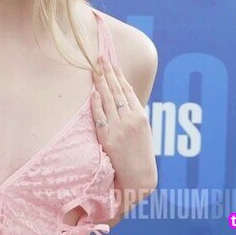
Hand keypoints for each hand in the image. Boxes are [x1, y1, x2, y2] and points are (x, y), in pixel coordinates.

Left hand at [90, 54, 156, 211]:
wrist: (139, 178)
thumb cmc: (140, 154)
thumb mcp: (142, 131)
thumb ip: (133, 113)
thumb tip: (123, 94)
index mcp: (141, 116)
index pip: (127, 90)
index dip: (118, 75)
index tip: (111, 62)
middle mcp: (131, 119)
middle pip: (117, 90)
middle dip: (108, 72)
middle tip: (100, 57)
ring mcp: (119, 128)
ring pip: (108, 100)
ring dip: (100, 82)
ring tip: (94, 68)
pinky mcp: (108, 138)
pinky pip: (100, 117)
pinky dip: (96, 103)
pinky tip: (92, 92)